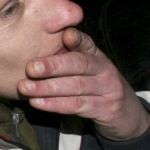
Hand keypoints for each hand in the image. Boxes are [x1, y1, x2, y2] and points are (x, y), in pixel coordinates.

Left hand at [17, 28, 149, 140]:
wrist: (124, 114)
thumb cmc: (94, 86)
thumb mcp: (84, 69)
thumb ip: (65, 56)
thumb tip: (34, 43)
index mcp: (96, 55)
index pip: (86, 43)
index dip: (77, 39)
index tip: (64, 35)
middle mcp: (104, 68)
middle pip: (79, 64)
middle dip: (53, 65)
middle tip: (30, 67)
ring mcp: (107, 89)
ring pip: (76, 86)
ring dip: (48, 87)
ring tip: (25, 87)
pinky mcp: (106, 108)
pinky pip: (78, 105)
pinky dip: (56, 104)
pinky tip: (38, 103)